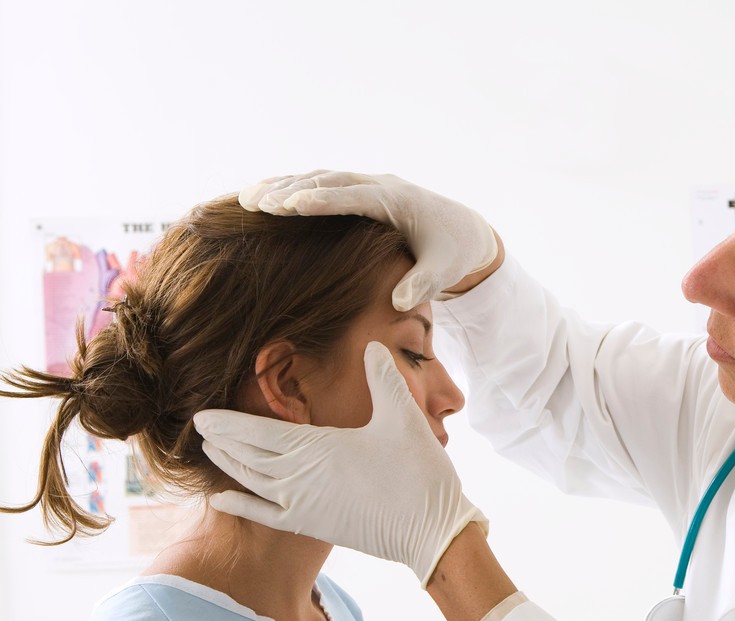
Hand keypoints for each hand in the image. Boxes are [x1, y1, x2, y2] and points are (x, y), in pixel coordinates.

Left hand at [193, 342, 485, 585]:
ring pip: (252, 482)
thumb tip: (372, 346)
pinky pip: (264, 515)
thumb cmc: (417, 472)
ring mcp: (302, 504)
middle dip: (221, 440)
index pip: (258, 432)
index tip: (203, 415)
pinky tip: (219, 498)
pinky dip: (239, 505)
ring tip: (208, 450)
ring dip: (228, 465)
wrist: (429, 529)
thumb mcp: (403, 417)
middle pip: (248, 456)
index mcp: (316, 447)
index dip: (228, 423)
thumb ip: (383, 379)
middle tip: (198, 427)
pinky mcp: (310, 525)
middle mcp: (299, 477)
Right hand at [240, 171, 499, 309]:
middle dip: (291, 190)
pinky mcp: (359, 194)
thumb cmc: (453, 252)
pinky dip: (292, 190)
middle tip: (254, 202)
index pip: (353, 196)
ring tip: (246, 199)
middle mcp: (378, 186)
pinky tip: (262, 199)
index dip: (321, 200)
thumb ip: (424, 284)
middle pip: (328, 181)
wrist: (464, 231)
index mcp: (396, 200)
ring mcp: (367, 186)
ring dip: (283, 187)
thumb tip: (400, 302)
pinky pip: (321, 186)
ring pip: (319, 179)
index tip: (289, 205)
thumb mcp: (445, 270)